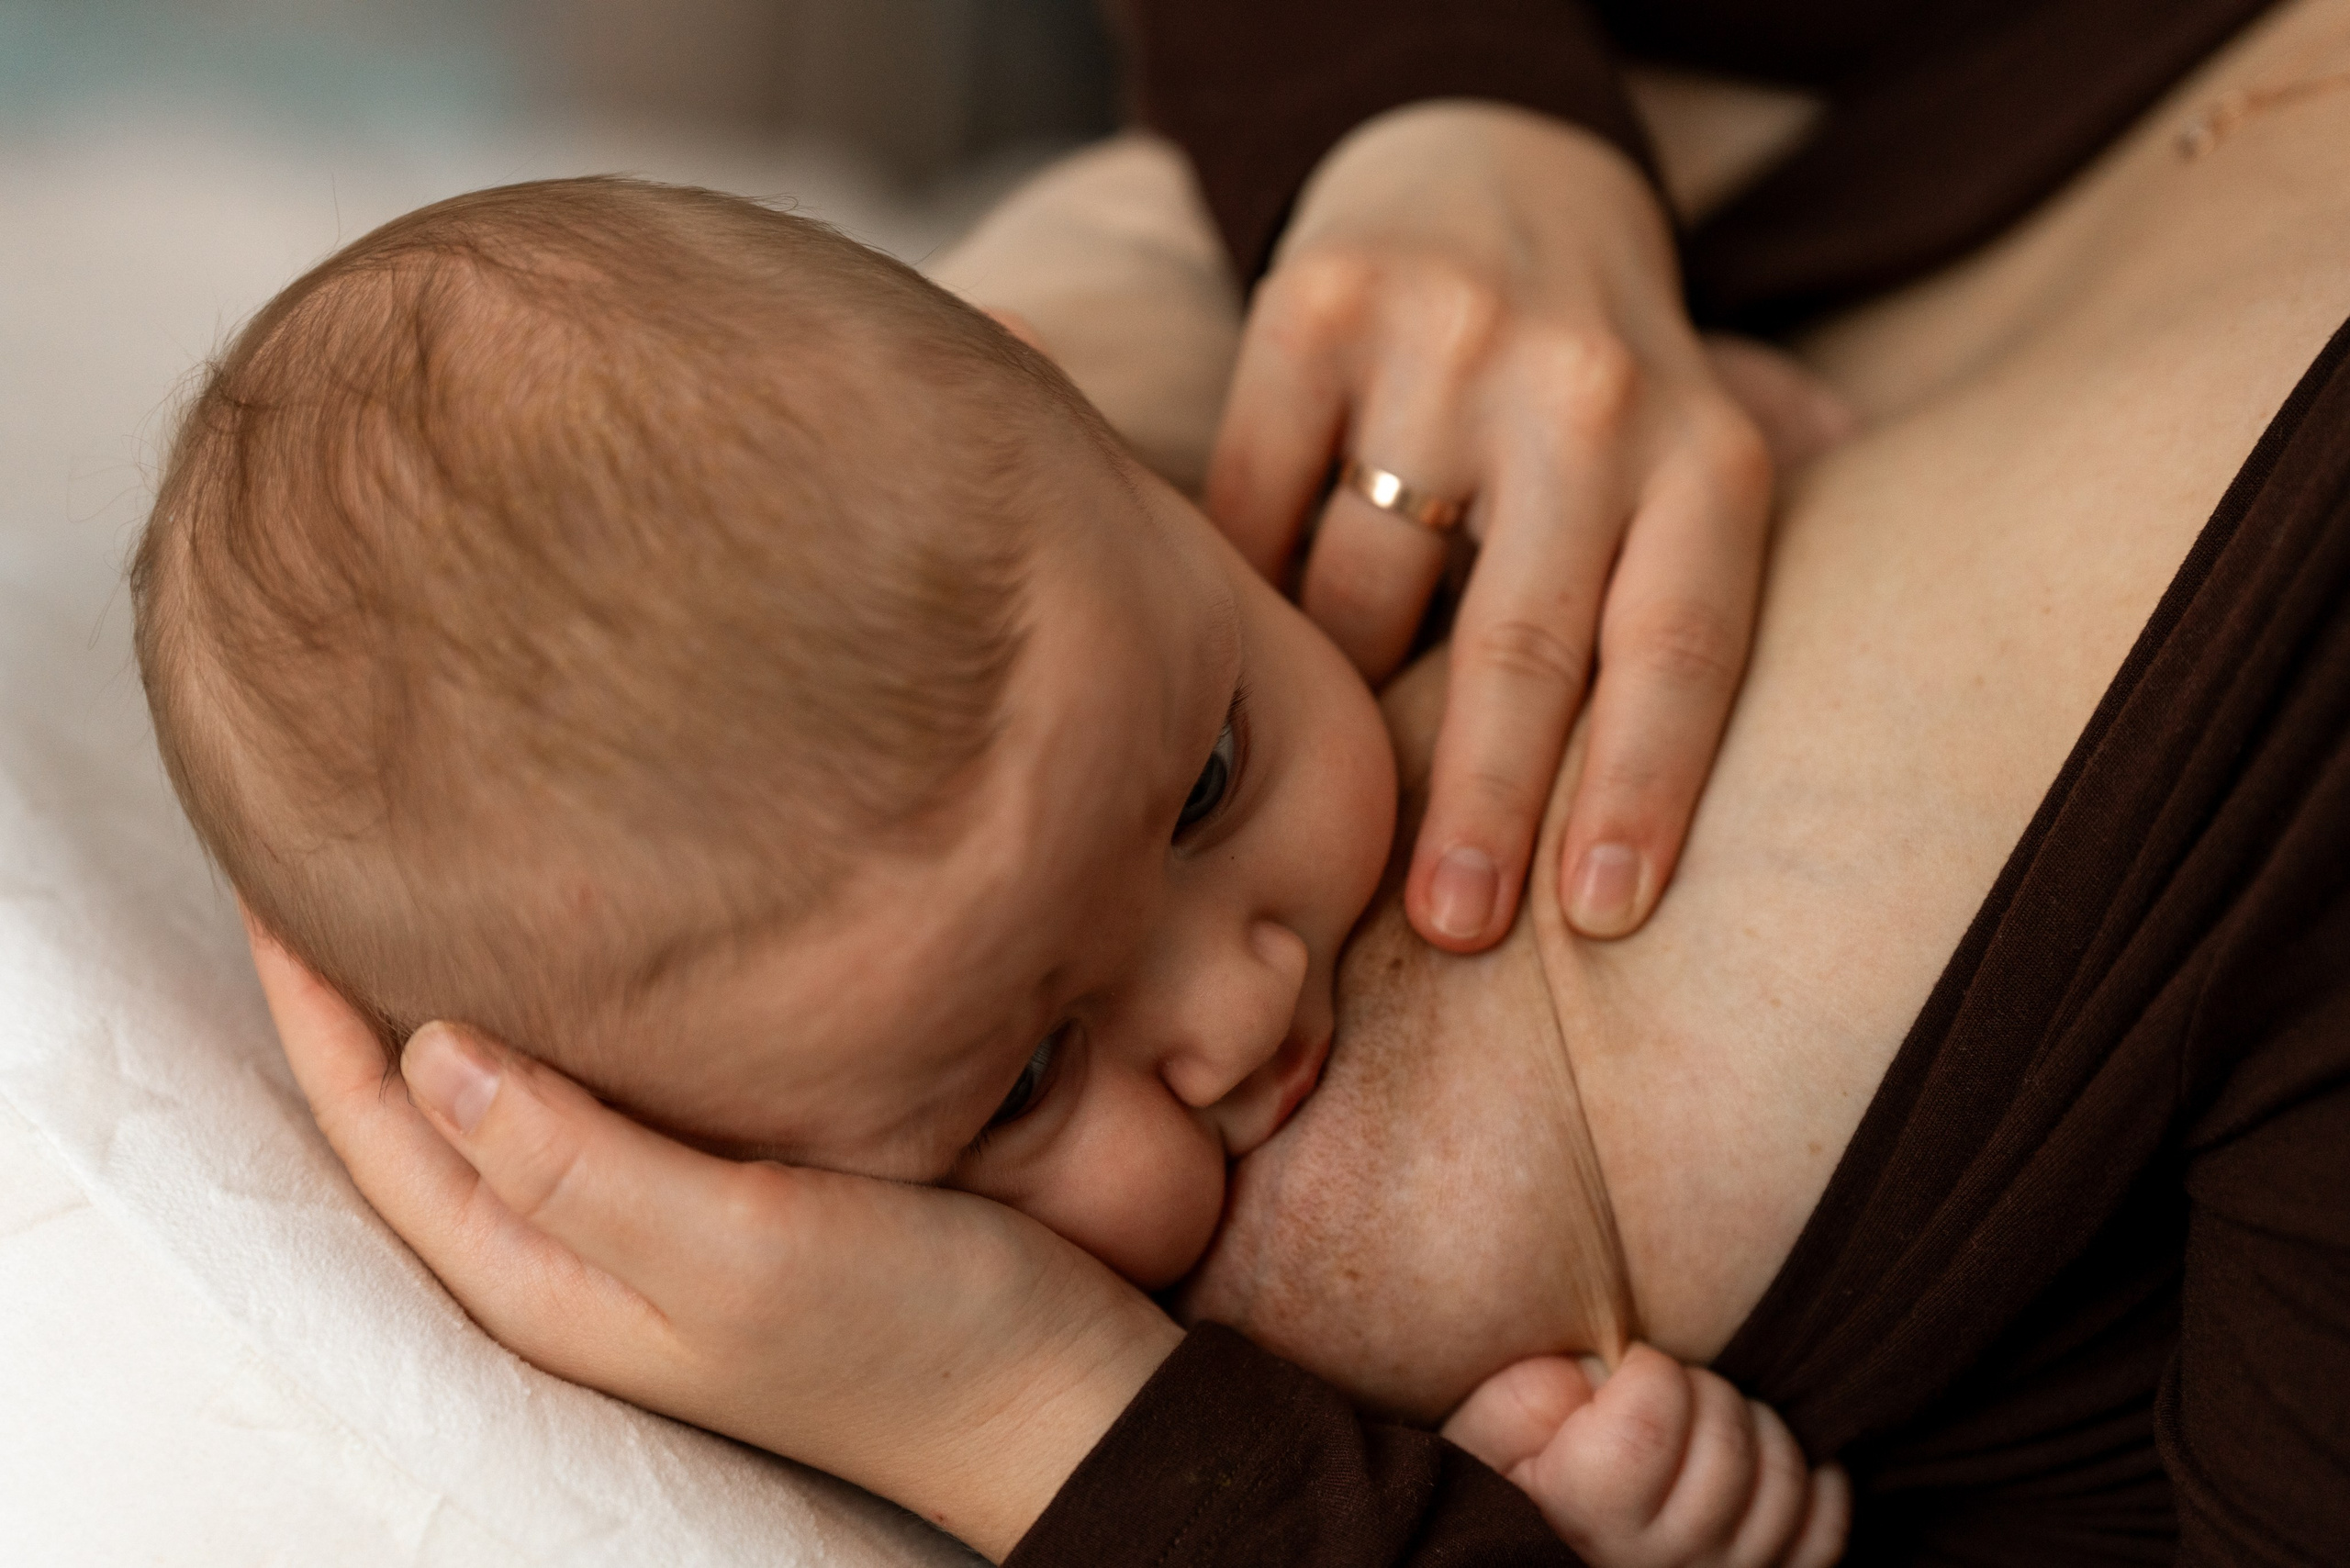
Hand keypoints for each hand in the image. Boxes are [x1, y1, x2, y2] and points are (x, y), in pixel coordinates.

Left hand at [247, 924, 1179, 1561]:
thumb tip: (427, 1051)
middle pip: (422, 1108)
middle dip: (361, 985)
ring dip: (458, 989)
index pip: (379, 1124)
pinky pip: (605, 1088)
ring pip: (509, 1089)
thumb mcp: (747, 1248)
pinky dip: (570, 1011)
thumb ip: (583, 1163)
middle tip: (335, 843)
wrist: (1067, 1399)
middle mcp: (581, 1255)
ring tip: (433, 869)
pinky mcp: (733, 1195)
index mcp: (552, 1280)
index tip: (279, 866)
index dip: (312, 1001)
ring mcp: (655, 1226)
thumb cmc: (923, 1339)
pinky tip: (601, 949)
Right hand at [1210, 102, 1774, 950]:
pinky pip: (1258, 511)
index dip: (1644, 791)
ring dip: (1336, 706)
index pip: (1683, 650)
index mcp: (1702, 453)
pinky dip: (1242, 597)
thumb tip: (1852, 736)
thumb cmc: (1601, 369)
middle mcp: (1589, 394)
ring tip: (1316, 780)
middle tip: (1447, 926)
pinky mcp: (1317, 307)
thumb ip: (1736, 579)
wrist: (1486, 160)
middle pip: (1524, 646)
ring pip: (1362, 593)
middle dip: (1481, 807)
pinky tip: (1239, 657)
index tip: (1599, 918)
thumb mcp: (1706, 445)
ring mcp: (1447, 343)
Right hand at [1443, 1347, 1848, 1567]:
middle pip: (1727, 1441)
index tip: (1625, 1374)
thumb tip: (1595, 1372)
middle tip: (1663, 1401)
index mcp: (1588, 1518)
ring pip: (1785, 1474)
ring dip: (1752, 1431)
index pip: (1652, 1418)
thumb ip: (1522, 1399)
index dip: (1647, 1372)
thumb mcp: (1487, 1439)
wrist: (1549, 1551)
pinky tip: (1754, 1468)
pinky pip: (1828, 1519)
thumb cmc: (1521, 1487)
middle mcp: (1665, 1564)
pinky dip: (1807, 1478)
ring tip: (1703, 1434)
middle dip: (1699, 1393)